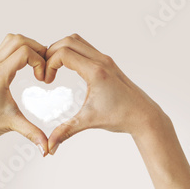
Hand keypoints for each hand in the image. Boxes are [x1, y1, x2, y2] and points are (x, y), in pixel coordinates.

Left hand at [0, 34, 48, 155]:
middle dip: (37, 49)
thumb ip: (33, 133)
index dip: (40, 61)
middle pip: (19, 40)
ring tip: (37, 65)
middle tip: (45, 67)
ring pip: (10, 40)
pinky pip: (5, 49)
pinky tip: (26, 69)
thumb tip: (48, 149)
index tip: (43, 79)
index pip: (25, 52)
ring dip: (27, 47)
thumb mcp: (11, 125)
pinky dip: (19, 52)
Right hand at [44, 34, 170, 153]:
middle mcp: (101, 61)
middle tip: (45, 70)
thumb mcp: (88, 122)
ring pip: (78, 41)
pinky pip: (85, 48)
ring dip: (62, 49)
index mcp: (95, 72)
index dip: (49, 64)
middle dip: (51, 52)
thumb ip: (65, 132)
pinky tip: (68, 69)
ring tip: (53, 67)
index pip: (64, 54)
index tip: (47, 80)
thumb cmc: (121, 117)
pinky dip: (72, 52)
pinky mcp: (108, 63)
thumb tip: (49, 148)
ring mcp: (105, 60)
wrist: (144, 116)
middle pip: (69, 41)